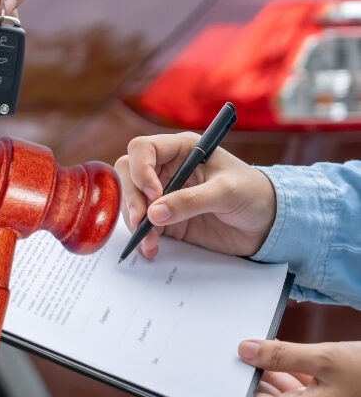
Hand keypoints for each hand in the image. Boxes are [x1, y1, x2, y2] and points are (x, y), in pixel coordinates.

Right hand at [114, 132, 275, 257]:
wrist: (268, 224)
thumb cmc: (254, 194)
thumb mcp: (226, 192)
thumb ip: (191, 201)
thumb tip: (154, 213)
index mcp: (181, 150)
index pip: (143, 149)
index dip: (141, 169)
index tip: (155, 194)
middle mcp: (167, 168)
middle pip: (128, 173)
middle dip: (132, 197)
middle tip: (142, 219)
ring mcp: (163, 194)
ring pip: (131, 200)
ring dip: (134, 221)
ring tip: (149, 241)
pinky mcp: (165, 218)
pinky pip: (142, 224)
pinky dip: (142, 237)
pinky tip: (151, 248)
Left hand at [239, 339, 360, 396]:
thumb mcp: (324, 359)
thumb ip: (281, 355)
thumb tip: (245, 351)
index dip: (235, 385)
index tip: (224, 361)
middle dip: (249, 371)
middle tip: (237, 344)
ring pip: (279, 390)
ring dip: (268, 368)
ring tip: (256, 342)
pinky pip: (295, 388)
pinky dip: (286, 369)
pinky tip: (278, 349)